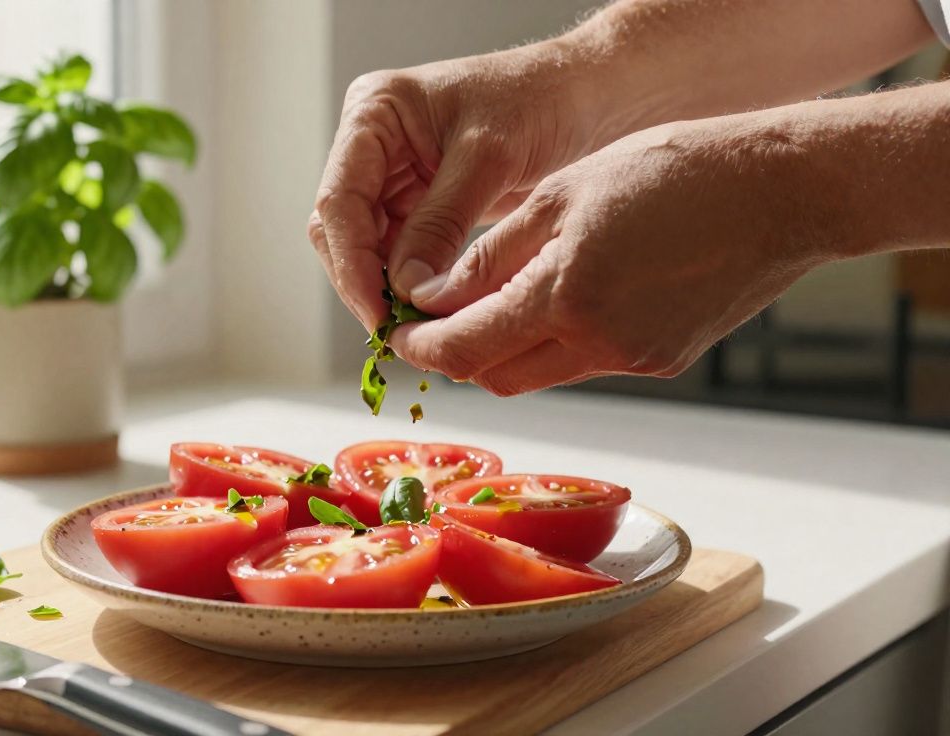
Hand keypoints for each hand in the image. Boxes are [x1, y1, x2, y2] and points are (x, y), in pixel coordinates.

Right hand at [308, 43, 600, 328]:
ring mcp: (389, 175)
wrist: (582, 97)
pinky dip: (406, 283)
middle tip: (394, 330)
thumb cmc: (539, 101)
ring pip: (362, 247)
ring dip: (382, 287)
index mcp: (373, 112)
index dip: (353, 262)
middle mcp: (370, 144)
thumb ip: (439, 223)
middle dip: (363, 280)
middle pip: (339, 228)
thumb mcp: (487, 159)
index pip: (339, 200)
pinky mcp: (414, 204)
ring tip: (413, 326)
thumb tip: (403, 289)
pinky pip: (395, 253)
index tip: (378, 311)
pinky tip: (427, 309)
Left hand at [390, 116, 828, 394]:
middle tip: (438, 318)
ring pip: (539, 374)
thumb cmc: (674, 172)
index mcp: (563, 296)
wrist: (782, 193)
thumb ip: (491, 255)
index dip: (420, 346)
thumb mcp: (563, 194)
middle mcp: (597, 344)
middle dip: (457, 354)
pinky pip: (586, 364)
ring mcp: (634, 359)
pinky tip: (565, 299)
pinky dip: (558, 343)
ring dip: (506, 350)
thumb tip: (435, 295)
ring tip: (500, 300)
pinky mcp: (663, 362)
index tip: (400, 331)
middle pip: (494, 377)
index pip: (462, 349)